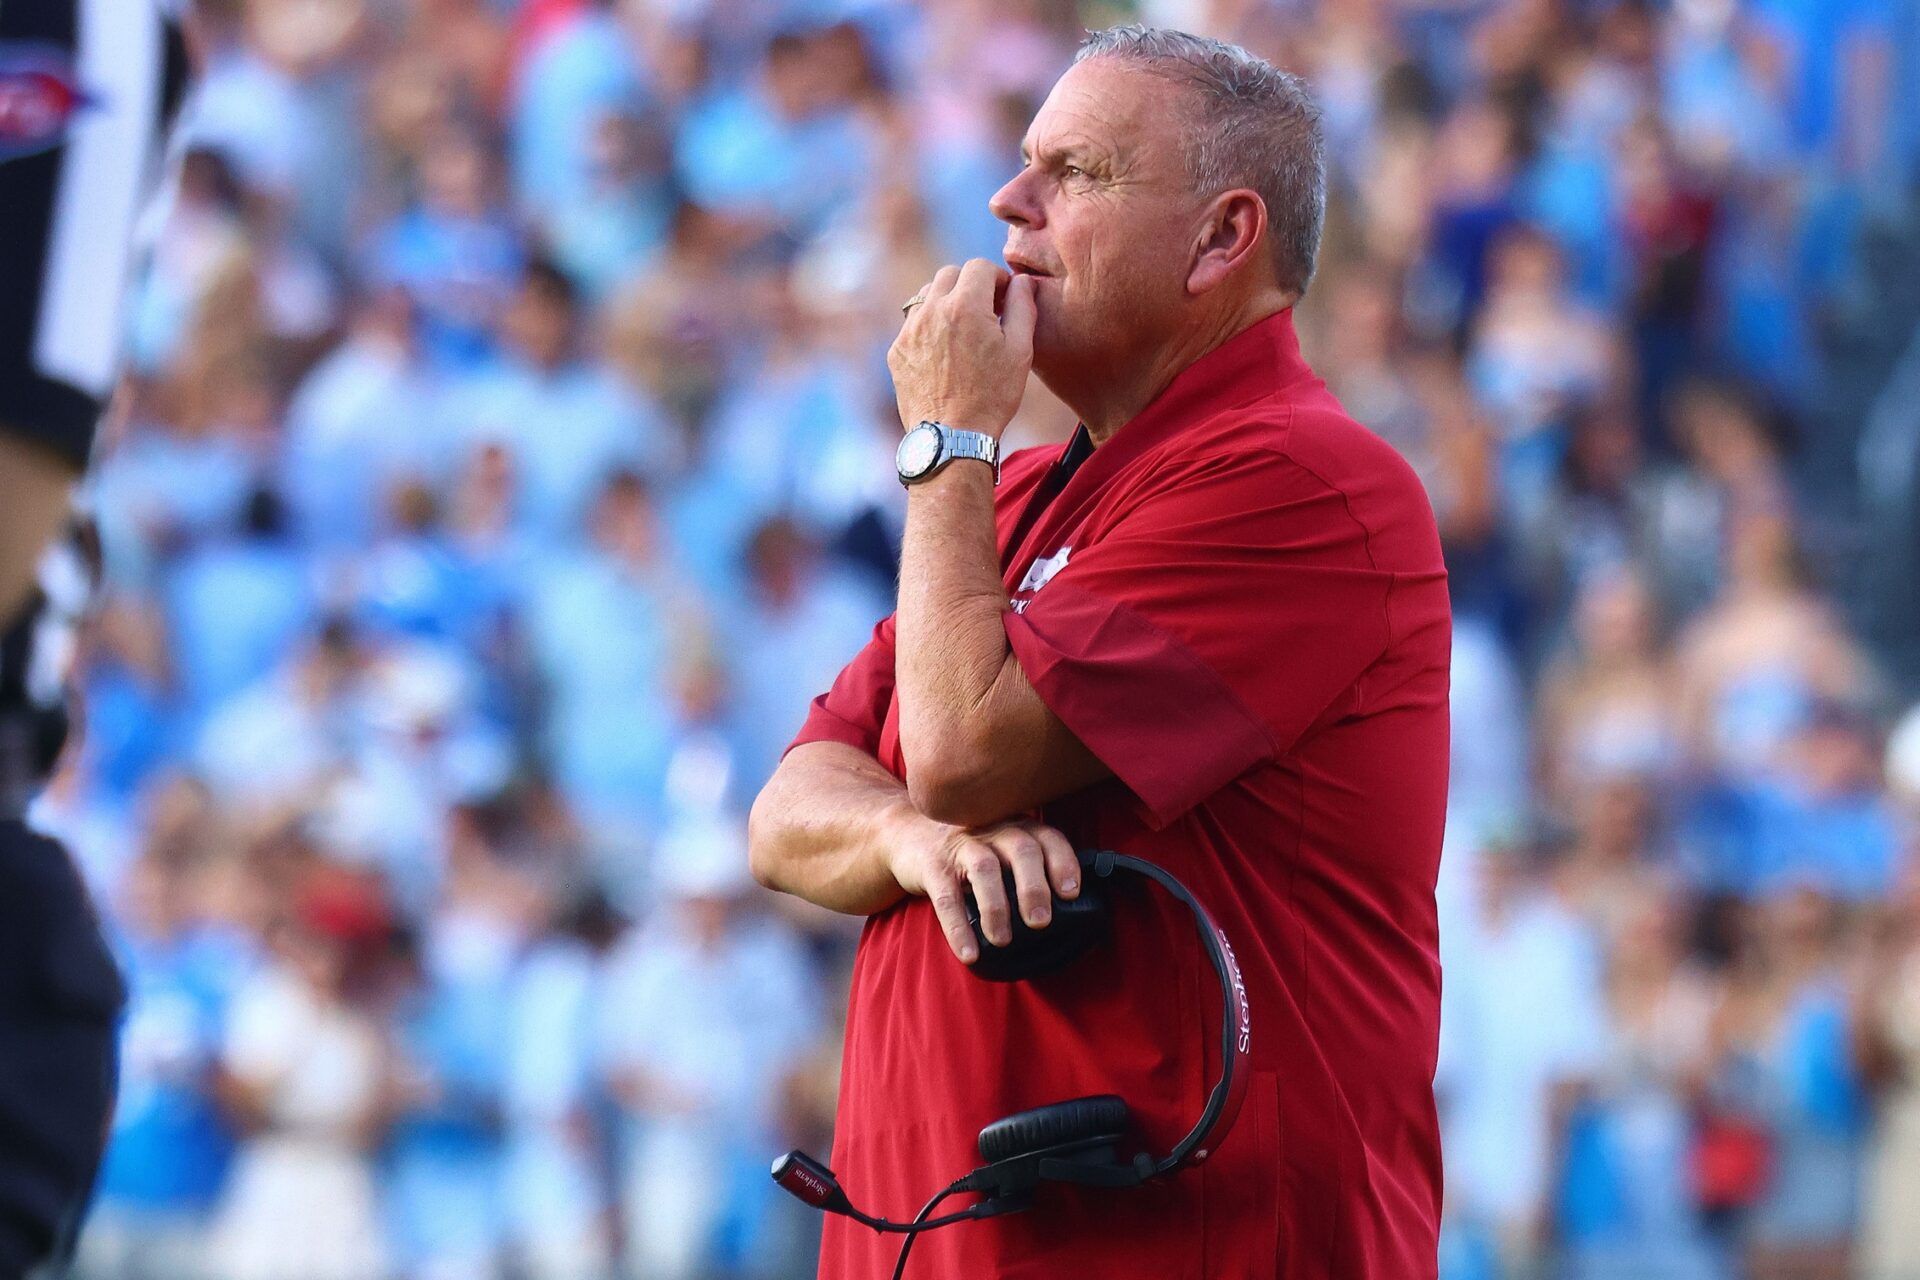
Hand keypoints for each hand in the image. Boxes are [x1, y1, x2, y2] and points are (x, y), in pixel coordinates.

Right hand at [885, 809, 1079, 963]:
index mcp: (1017, 827)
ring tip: (1003, 941)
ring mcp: (961, 845)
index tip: (1071, 892)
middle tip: (1041, 923)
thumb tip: (1072, 913)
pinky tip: (969, 953)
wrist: (908, 835)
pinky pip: (946, 896)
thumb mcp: (1002, 849)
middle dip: (1034, 887)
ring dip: (998, 907)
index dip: (1063, 862)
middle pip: (1021, 849)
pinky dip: (958, 927)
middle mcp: (993, 830)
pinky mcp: (932, 865)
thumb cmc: (970, 852)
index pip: (1048, 837)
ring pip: (985, 869)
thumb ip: (1030, 869)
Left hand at [889, 258, 1036, 436]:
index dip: (997, 278)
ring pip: (927, 296)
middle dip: (970, 285)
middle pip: (950, 275)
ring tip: (964, 330)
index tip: (1004, 298)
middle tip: (986, 311)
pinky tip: (945, 353)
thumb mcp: (1020, 350)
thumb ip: (1022, 306)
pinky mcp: (897, 351)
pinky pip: (913, 324)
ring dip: (947, 302)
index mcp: (965, 306)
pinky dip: (930, 327)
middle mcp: (931, 311)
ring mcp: (909, 331)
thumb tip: (1021, 281)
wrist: (952, 437)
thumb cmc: (992, 395)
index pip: (979, 266)